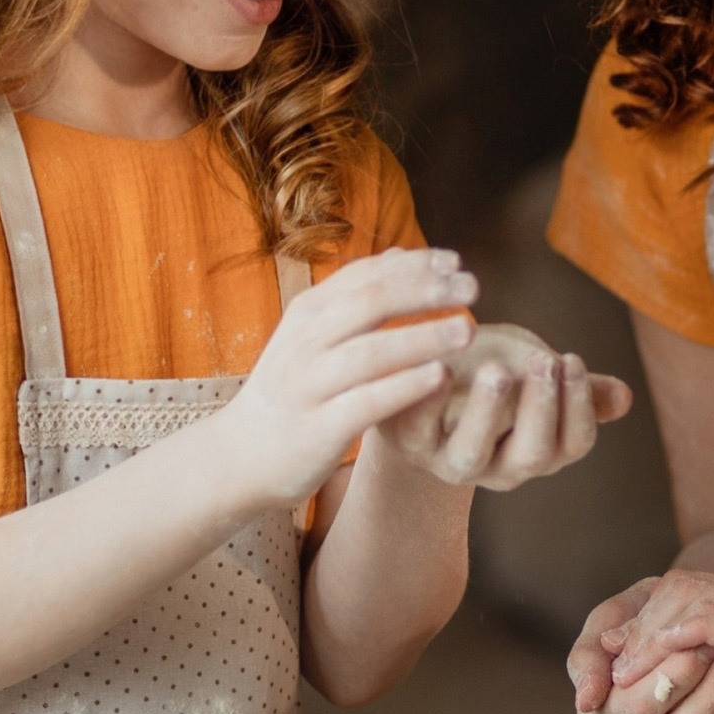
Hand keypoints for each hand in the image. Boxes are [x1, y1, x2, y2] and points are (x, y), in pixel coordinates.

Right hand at [208, 247, 478, 508]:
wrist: (241, 457)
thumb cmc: (292, 391)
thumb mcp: (313, 335)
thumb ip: (356, 298)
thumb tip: (400, 255)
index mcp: (308, 312)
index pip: (365, 274)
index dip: (414, 264)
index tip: (456, 262)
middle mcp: (306, 342)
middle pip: (371, 303)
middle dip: (425, 291)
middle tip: (472, 288)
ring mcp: (310, 385)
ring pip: (370, 352)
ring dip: (422, 337)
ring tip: (467, 330)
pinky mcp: (319, 429)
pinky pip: (367, 402)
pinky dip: (405, 386)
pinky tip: (440, 377)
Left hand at [380, 347, 632, 490]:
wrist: (420, 385)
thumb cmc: (489, 375)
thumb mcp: (535, 375)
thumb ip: (576, 388)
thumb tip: (625, 397)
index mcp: (540, 449)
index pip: (573, 443)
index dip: (578, 407)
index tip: (572, 359)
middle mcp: (499, 466)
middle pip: (532, 455)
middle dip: (541, 409)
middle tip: (542, 362)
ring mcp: (452, 460)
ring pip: (472, 454)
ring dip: (488, 412)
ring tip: (496, 370)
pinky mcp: (410, 442)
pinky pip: (419, 427)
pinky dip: (428, 399)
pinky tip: (439, 364)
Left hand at [610, 571, 713, 713]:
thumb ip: (682, 665)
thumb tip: (617, 654)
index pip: (684, 585)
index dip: (644, 615)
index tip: (613, 654)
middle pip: (687, 585)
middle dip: (644, 623)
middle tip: (616, 664)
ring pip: (701, 599)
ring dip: (656, 634)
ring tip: (629, 670)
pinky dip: (688, 638)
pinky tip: (664, 659)